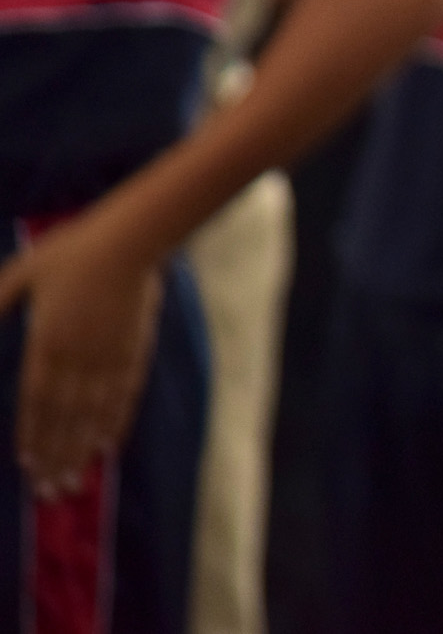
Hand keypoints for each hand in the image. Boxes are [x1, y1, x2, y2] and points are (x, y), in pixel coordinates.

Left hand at [0, 218, 162, 495]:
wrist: (132, 238)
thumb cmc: (73, 250)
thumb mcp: (23, 272)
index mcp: (48, 339)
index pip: (36, 399)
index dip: (32, 434)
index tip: (27, 464)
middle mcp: (79, 355)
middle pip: (65, 416)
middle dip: (56, 455)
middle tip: (50, 489)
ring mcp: (110, 355)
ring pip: (94, 413)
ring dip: (82, 449)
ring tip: (75, 479)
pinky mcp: (134, 350)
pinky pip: (124, 395)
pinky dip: (116, 423)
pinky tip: (109, 445)